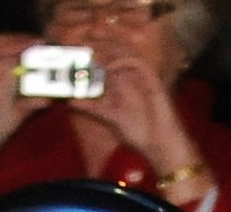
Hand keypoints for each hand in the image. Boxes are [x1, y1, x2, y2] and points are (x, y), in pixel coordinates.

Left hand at [87, 49, 200, 183]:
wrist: (160, 146)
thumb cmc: (140, 135)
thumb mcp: (110, 119)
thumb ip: (93, 109)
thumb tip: (70, 102)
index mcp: (120, 85)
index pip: (104, 63)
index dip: (91, 57)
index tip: (74, 56)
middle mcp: (130, 78)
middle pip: (114, 53)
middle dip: (99, 46)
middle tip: (82, 45)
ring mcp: (142, 78)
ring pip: (126, 54)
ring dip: (110, 51)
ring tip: (94, 54)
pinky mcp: (152, 81)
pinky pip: (138, 63)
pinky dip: (123, 62)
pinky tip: (110, 67)